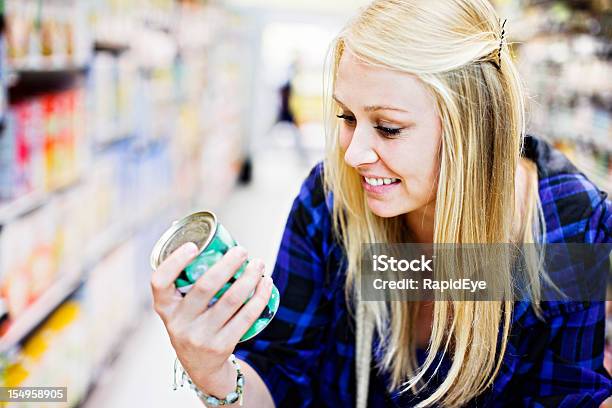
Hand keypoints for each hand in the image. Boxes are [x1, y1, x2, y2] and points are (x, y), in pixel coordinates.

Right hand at [151, 243, 272, 395]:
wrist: (201, 368)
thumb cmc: (193, 325)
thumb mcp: (180, 309)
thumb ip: (186, 283)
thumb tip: (205, 239)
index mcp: (164, 308)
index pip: (159, 282)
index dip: (174, 261)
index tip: (194, 245)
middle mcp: (178, 323)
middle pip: (205, 286)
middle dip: (228, 263)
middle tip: (242, 250)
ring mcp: (200, 337)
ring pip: (231, 300)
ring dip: (249, 278)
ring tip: (259, 264)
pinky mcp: (221, 346)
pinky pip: (245, 316)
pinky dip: (259, 297)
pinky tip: (266, 284)